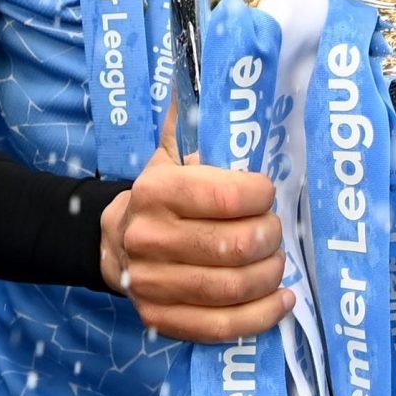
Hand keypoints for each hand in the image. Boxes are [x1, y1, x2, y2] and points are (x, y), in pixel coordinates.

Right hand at [100, 105, 292, 343]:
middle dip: (269, 238)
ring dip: (270, 275)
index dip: (259, 195)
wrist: (114, 243)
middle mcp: (149, 238)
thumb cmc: (161, 196)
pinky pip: (219, 327)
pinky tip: (281, 301)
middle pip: (232, 247)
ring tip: (279, 263)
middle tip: (277, 230)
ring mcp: (152, 284)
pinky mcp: (161, 318)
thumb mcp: (171, 155)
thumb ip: (194, 121)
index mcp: (155, 191)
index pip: (222, 195)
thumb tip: (211, 69)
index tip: (269, 192)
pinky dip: (260, 317)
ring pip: (231, 288)